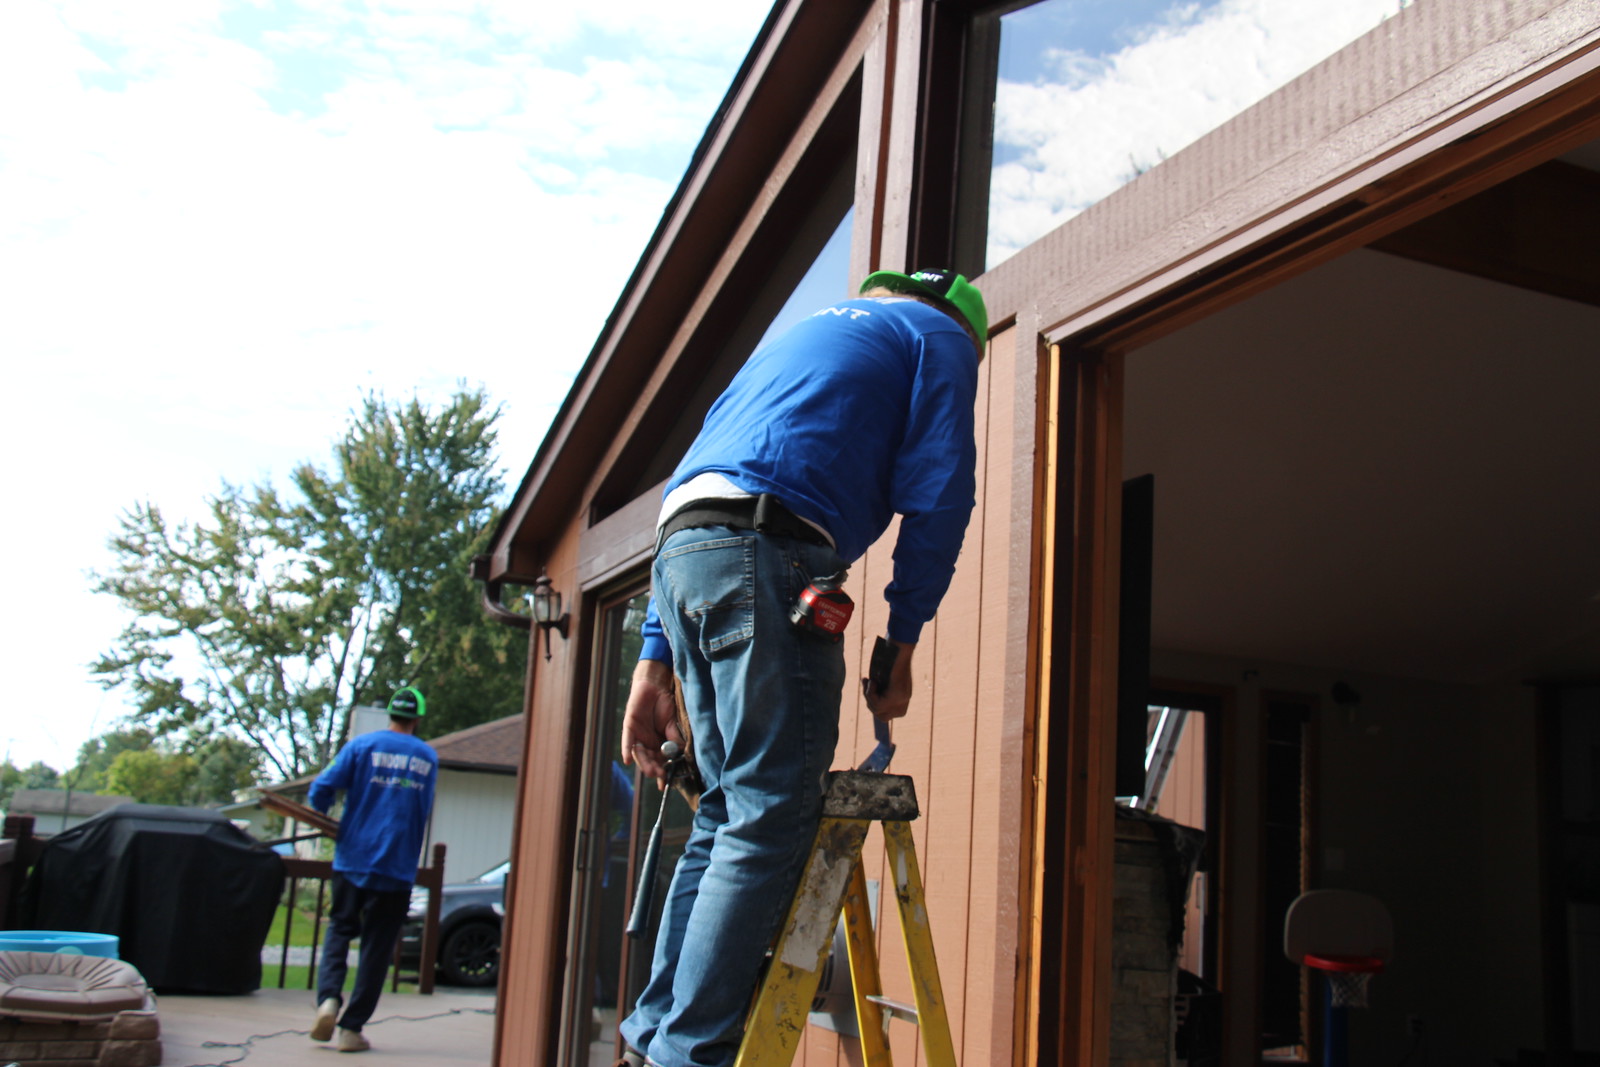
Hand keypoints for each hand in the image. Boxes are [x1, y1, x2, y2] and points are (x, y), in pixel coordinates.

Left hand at [621, 658, 681, 780]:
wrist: (655, 685)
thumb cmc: (665, 704)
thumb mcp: (673, 723)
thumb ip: (674, 737)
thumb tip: (680, 753)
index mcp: (658, 743)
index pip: (660, 761)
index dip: (662, 773)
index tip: (665, 784)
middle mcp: (647, 742)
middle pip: (648, 759)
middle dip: (654, 768)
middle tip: (659, 774)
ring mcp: (637, 735)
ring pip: (639, 753)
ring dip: (644, 763)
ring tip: (651, 771)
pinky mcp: (629, 726)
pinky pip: (627, 741)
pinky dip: (627, 750)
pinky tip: (628, 760)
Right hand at [864, 640, 915, 720]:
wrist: (900, 646)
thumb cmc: (890, 657)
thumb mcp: (883, 677)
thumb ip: (880, 689)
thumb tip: (870, 701)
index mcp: (903, 698)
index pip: (887, 715)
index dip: (874, 706)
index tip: (869, 690)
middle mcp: (905, 701)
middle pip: (882, 717)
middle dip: (870, 702)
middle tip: (866, 684)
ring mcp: (903, 699)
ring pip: (878, 710)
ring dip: (868, 695)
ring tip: (869, 680)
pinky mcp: (898, 695)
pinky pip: (879, 704)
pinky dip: (871, 693)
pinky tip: (873, 681)